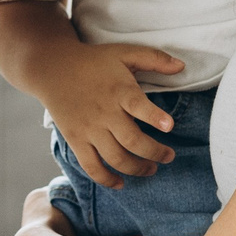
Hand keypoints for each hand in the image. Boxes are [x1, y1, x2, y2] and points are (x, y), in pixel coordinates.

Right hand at [37, 38, 185, 188]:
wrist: (53, 68)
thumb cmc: (94, 61)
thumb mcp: (124, 53)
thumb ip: (154, 58)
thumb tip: (182, 66)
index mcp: (119, 90)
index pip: (138, 105)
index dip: (155, 117)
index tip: (169, 126)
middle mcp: (104, 112)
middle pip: (132, 141)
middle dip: (155, 153)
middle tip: (168, 156)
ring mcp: (89, 129)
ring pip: (115, 158)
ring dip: (137, 169)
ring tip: (151, 169)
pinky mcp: (76, 140)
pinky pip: (91, 167)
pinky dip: (106, 180)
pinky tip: (121, 183)